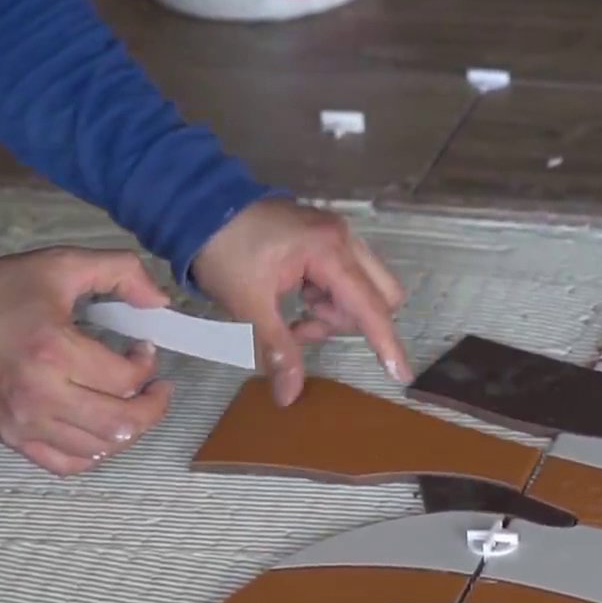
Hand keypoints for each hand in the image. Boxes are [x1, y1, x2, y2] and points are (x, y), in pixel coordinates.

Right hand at [0, 248, 173, 475]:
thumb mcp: (62, 264)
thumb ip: (120, 271)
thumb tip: (160, 301)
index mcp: (55, 351)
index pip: (126, 380)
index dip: (147, 367)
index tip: (142, 350)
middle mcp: (41, 395)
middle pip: (121, 424)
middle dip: (151, 407)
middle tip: (154, 388)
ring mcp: (24, 423)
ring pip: (99, 449)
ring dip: (127, 430)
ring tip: (130, 405)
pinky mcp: (11, 437)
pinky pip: (65, 464)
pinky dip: (92, 453)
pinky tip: (99, 429)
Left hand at [189, 198, 408, 404]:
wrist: (201, 206)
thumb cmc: (225, 251)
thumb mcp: (249, 304)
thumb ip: (277, 349)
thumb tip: (289, 397)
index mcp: (329, 250)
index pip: (369, 305)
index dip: (385, 343)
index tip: (401, 374)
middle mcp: (343, 239)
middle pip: (378, 295)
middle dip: (348, 322)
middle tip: (304, 326)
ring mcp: (336, 235)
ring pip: (362, 288)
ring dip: (334, 312)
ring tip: (292, 315)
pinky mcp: (326, 237)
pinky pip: (346, 276)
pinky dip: (327, 297)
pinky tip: (296, 297)